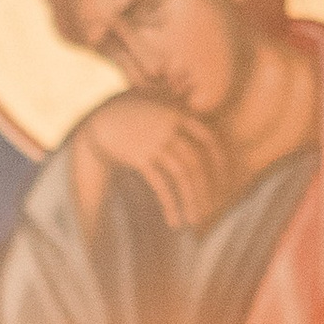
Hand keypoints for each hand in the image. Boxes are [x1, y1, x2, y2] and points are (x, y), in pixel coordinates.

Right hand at [75, 91, 240, 234]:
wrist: (99, 121)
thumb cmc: (131, 112)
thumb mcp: (157, 102)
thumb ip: (178, 109)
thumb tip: (202, 119)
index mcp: (178, 113)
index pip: (209, 138)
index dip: (220, 160)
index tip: (224, 181)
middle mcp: (169, 128)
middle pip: (196, 162)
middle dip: (206, 189)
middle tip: (210, 209)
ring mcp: (154, 143)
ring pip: (182, 176)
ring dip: (191, 200)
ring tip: (195, 221)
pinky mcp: (139, 157)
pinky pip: (161, 185)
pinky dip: (170, 204)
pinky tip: (173, 220)